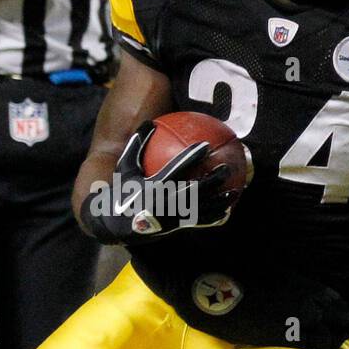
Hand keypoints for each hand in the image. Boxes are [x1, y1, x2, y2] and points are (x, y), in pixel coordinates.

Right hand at [80, 122, 235, 243]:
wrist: (114, 223)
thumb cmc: (121, 190)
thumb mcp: (125, 167)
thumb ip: (137, 144)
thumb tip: (150, 121)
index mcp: (153, 186)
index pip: (177, 169)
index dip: (192, 157)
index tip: (206, 146)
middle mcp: (165, 203)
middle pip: (195, 190)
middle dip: (212, 180)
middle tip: (226, 168)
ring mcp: (171, 217)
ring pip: (200, 209)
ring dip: (218, 201)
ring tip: (235, 191)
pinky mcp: (175, 227)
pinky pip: (198, 223)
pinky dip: (213, 217)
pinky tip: (226, 211)